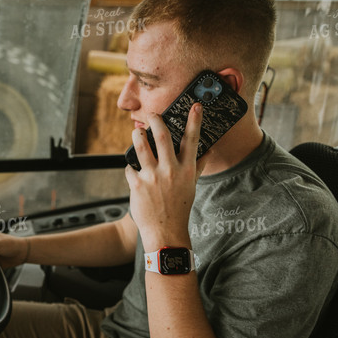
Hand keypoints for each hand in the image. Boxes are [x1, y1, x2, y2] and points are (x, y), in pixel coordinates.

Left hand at [124, 103, 207, 249]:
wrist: (165, 232)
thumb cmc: (179, 207)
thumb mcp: (191, 186)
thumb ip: (197, 167)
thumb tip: (208, 151)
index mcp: (186, 170)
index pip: (192, 140)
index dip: (194, 121)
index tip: (196, 106)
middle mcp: (170, 171)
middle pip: (162, 137)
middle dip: (156, 121)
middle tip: (152, 115)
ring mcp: (152, 177)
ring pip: (141, 146)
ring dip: (137, 135)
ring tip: (136, 132)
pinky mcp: (137, 185)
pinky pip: (129, 168)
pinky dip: (131, 168)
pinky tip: (134, 173)